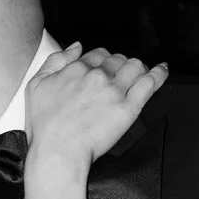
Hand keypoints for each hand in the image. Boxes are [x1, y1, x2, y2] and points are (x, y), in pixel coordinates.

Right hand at [25, 45, 166, 173]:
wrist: (58, 152)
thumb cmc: (45, 125)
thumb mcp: (36, 85)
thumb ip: (55, 60)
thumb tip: (76, 46)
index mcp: (77, 68)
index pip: (98, 54)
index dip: (103, 61)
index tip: (104, 69)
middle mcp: (98, 76)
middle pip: (118, 59)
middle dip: (119, 65)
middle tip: (119, 77)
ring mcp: (115, 91)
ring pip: (135, 66)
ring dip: (137, 68)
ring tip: (138, 75)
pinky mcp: (128, 107)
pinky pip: (150, 83)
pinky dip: (159, 73)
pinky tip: (162, 70)